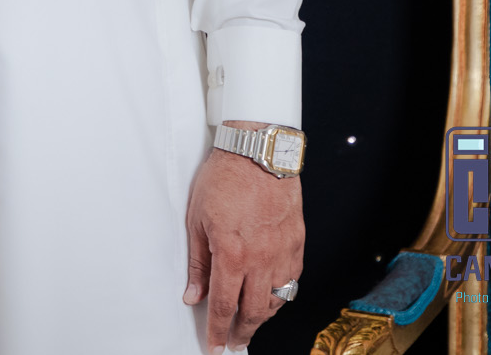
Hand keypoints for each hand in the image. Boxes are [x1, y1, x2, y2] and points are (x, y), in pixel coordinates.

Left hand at [183, 123, 304, 352]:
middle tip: (233, 343)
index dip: (218, 330)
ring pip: (276, 301)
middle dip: (242, 333)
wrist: (259, 154)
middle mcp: (261, 260)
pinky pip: (292, 282)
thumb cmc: (224, 179)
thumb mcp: (196, 219)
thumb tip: (192, 295)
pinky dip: (281, 295)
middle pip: (253, 312)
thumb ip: (197, 262)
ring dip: (262, 316)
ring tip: (249, 322)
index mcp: (231, 254)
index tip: (214, 346)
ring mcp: (283, 254)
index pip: (224, 306)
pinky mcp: (297, 245)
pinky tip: (271, 295)